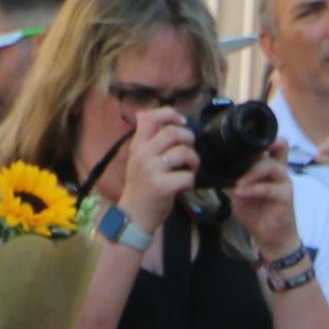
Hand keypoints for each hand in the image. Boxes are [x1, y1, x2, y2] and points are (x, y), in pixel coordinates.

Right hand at [106, 109, 197, 241]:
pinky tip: (184, 185)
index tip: (182, 122)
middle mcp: (142, 155)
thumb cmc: (140, 186)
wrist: (134, 216)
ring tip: (190, 169)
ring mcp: (152, 170)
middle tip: (189, 150)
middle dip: (189, 139)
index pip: (151, 118)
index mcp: (136, 146)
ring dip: (194, 161)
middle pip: (173, 132)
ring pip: (184, 152)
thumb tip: (144, 112)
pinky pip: (187, 176)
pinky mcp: (162, 186)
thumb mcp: (137, 159)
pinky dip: (191, 181)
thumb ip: (144, 138)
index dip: (170, 114)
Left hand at [229, 146, 300, 257]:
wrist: (268, 236)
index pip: (272, 143)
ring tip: (236, 182)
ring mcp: (285, 181)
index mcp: (270, 165)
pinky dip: (252, 188)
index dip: (259, 139)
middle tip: (236, 158)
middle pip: (277, 146)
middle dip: (255, 151)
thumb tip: (218, 166)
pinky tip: (240, 192)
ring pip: (269, 165)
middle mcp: (280, 169)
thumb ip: (234, 177)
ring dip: (250, 173)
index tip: (237, 142)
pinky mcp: (286, 196)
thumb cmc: (255, 212)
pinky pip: (269, 188)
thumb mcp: (239, 192)